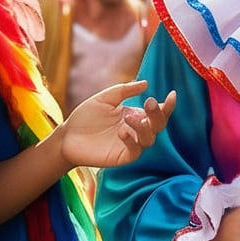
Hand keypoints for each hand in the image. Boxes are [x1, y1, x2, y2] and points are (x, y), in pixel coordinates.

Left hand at [60, 81, 176, 168]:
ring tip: (129, 118)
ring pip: (149, 139)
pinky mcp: (122, 157)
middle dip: (158, 114)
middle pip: (158, 125)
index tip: (172, 95)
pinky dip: (131, 141)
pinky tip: (122, 131)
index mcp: (135, 115)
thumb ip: (124, 91)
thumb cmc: (86, 117)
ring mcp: (130, 144)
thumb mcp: (105, 99)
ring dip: (144, 128)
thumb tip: (145, 83)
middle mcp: (136, 130)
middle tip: (149, 103)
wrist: (67, 137)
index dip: (167, 105)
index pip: (157, 112)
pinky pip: (135, 151)